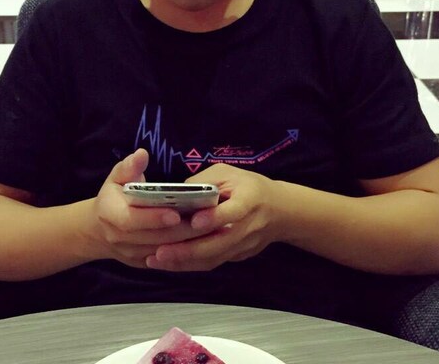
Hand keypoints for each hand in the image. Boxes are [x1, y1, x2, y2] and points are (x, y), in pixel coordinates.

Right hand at [85, 149, 206, 267]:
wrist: (100, 229)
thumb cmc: (114, 195)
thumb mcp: (117, 177)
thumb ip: (129, 166)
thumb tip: (142, 154)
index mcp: (110, 214)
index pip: (131, 220)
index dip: (153, 218)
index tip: (176, 213)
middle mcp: (119, 239)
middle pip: (154, 238)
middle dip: (181, 230)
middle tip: (208, 219)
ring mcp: (132, 254)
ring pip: (164, 252)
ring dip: (189, 241)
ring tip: (213, 227)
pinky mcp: (144, 264)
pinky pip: (167, 261)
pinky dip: (187, 251)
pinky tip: (206, 239)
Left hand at [145, 163, 281, 271]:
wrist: (281, 211)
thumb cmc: (250, 186)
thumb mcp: (229, 173)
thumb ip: (204, 181)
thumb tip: (176, 193)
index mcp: (250, 200)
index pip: (234, 211)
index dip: (215, 217)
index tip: (194, 222)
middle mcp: (248, 226)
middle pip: (220, 243)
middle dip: (189, 249)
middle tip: (160, 251)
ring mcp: (244, 246)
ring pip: (214, 258)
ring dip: (184, 262)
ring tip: (156, 260)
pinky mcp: (238, 256)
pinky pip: (213, 263)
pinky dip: (190, 265)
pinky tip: (169, 263)